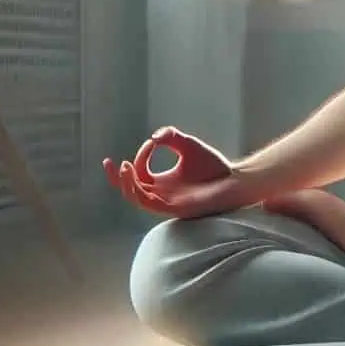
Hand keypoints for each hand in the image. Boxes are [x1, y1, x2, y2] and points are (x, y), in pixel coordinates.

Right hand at [101, 127, 255, 220]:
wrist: (235, 181)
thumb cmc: (214, 167)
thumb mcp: (189, 146)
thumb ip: (172, 137)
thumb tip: (154, 137)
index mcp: (162, 181)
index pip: (139, 172)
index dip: (140, 156)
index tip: (152, 142)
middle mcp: (161, 193)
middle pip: (129, 189)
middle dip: (116, 177)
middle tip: (108, 163)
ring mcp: (166, 202)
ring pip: (136, 197)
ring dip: (126, 183)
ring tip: (124, 167)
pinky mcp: (173, 208)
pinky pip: (149, 204)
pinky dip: (139, 191)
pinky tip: (138, 177)